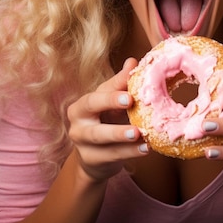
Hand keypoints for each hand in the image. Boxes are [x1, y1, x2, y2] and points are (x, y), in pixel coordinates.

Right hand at [66, 58, 147, 182]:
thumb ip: (121, 85)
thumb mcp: (112, 105)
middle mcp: (77, 120)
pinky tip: (145, 148)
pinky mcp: (91, 159)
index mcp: (83, 103)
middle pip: (90, 107)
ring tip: (141, 133)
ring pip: (100, 135)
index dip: (114, 88)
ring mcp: (81, 142)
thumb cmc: (106, 125)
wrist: (96, 160)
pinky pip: (111, 155)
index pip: (99, 90)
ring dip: (121, 134)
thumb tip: (133, 61)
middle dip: (110, 102)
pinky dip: (129, 152)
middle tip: (131, 101)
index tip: (130, 88)